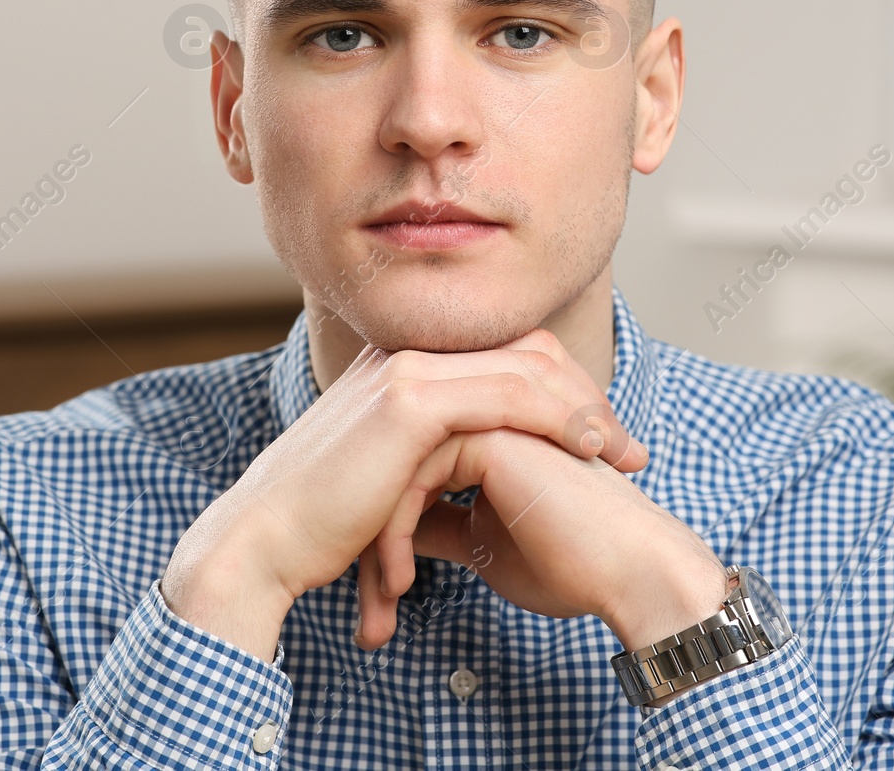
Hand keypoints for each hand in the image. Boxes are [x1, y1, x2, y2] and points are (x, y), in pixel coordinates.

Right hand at [160, 339, 647, 659]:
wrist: (263, 541)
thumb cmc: (321, 525)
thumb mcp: (388, 481)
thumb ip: (428, 466)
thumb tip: (468, 489)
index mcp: (401, 367)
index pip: (505, 356)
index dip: (564, 392)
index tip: (601, 441)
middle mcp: (406, 355)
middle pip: (527, 352)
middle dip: (588, 398)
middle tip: (629, 447)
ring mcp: (407, 371)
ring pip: (526, 370)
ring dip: (586, 412)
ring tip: (620, 456)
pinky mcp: (409, 402)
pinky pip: (507, 397)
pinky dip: (557, 420)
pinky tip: (586, 452)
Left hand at [362, 332, 727, 651]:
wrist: (632, 572)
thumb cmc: (574, 562)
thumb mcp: (485, 542)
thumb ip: (442, 520)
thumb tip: (400, 529)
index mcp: (485, 427)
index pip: (405, 470)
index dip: (385, 533)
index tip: (378, 596)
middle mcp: (484, 409)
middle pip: (392, 468)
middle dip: (371, 542)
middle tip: (369, 610)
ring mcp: (489, 411)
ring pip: (393, 472)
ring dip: (378, 546)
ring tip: (381, 609)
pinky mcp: (492, 430)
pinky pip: (412, 478)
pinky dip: (396, 536)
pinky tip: (402, 584)